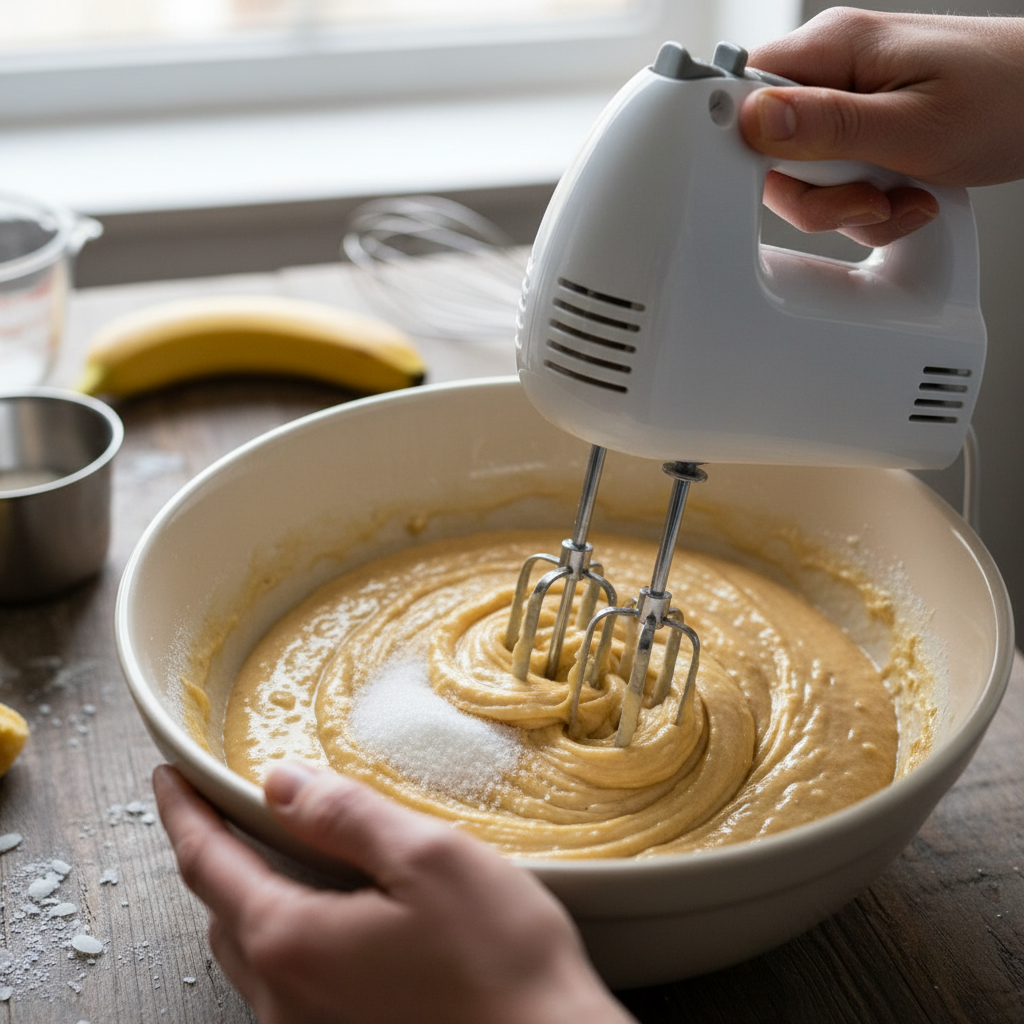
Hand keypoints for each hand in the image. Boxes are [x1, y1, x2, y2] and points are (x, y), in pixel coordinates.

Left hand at [153, 763, 634, 1023]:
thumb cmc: (499, 961)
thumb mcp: (427, 859)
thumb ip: (346, 816)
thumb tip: (279, 783)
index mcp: (291, 942)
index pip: (209, 864)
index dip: (184, 812)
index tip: (169, 777)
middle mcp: (283, 998)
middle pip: (221, 912)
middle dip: (214, 854)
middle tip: (225, 806)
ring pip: (253, 951)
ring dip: (249, 896)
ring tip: (275, 851)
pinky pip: (286, 981)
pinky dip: (285, 932)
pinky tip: (329, 911)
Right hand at [738, 9, 1023, 245]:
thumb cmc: (1007, 98)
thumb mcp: (911, 125)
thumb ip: (825, 126)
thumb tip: (753, 121)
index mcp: (832, 48)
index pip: (741, 93)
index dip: (742, 145)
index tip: (773, 178)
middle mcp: (831, 70)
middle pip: (769, 151)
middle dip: (813, 193)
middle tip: (862, 198)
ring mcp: (845, 102)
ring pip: (801, 176)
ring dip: (846, 205)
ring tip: (897, 196)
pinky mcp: (861, 130)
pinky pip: (833, 181)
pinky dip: (864, 203)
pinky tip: (902, 194)